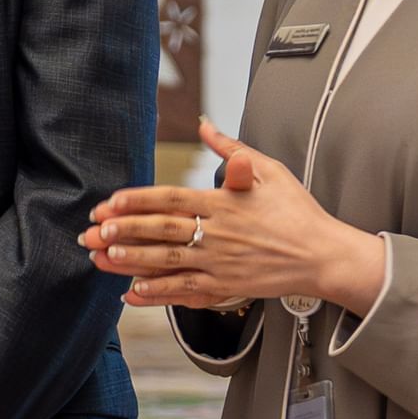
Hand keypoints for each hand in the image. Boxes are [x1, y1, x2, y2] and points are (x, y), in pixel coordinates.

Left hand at [86, 125, 393, 318]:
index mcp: (225, 202)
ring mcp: (222, 263)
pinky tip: (132, 292)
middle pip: (163, 231)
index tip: (111, 202)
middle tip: (93, 232)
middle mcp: (220, 234)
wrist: (324, 255)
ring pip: (169, 263)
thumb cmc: (297, 211)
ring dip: (133, 261)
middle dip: (124, 230)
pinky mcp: (227, 287)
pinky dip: (158, 294)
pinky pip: (186, 292)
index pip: (172, 199)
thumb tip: (203, 124)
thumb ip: (231, 148)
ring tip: (103, 258)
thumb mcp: (269, 170)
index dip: (138, 200)